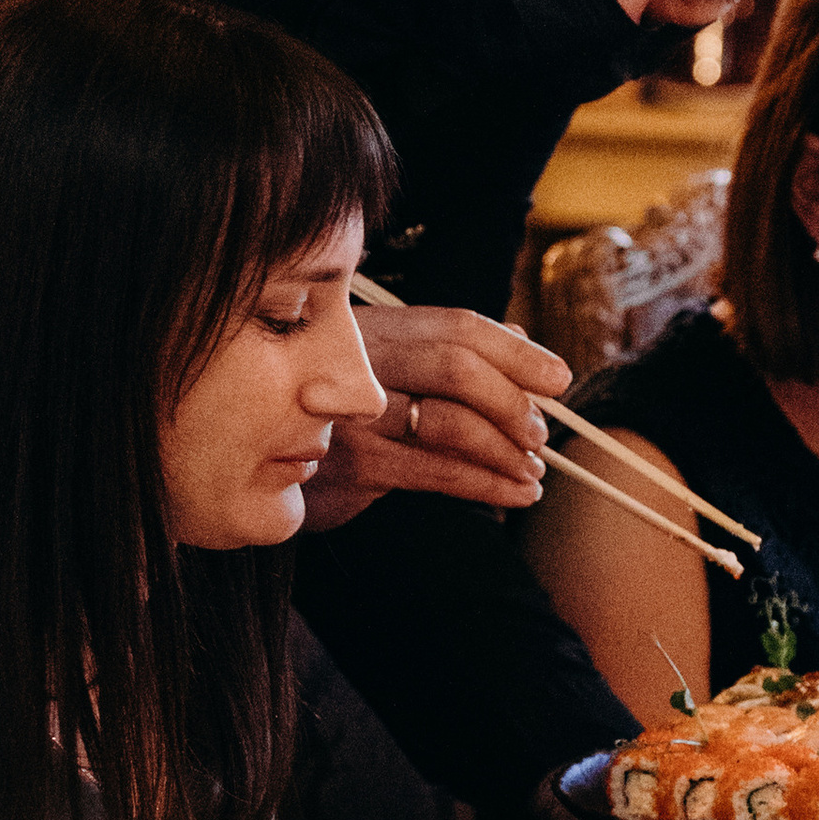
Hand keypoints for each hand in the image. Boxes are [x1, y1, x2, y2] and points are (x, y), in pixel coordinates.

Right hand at [298, 301, 566, 523]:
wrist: (260, 468)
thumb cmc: (332, 415)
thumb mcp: (380, 372)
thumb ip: (441, 355)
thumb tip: (522, 338)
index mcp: (374, 328)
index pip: (456, 325)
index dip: (514, 349)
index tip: (558, 377)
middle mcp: (361, 361)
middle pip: (455, 365)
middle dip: (512, 400)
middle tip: (540, 433)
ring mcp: (353, 412)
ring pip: (450, 422)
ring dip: (505, 450)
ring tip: (531, 471)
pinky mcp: (355, 464)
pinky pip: (438, 472)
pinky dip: (487, 485)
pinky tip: (513, 493)